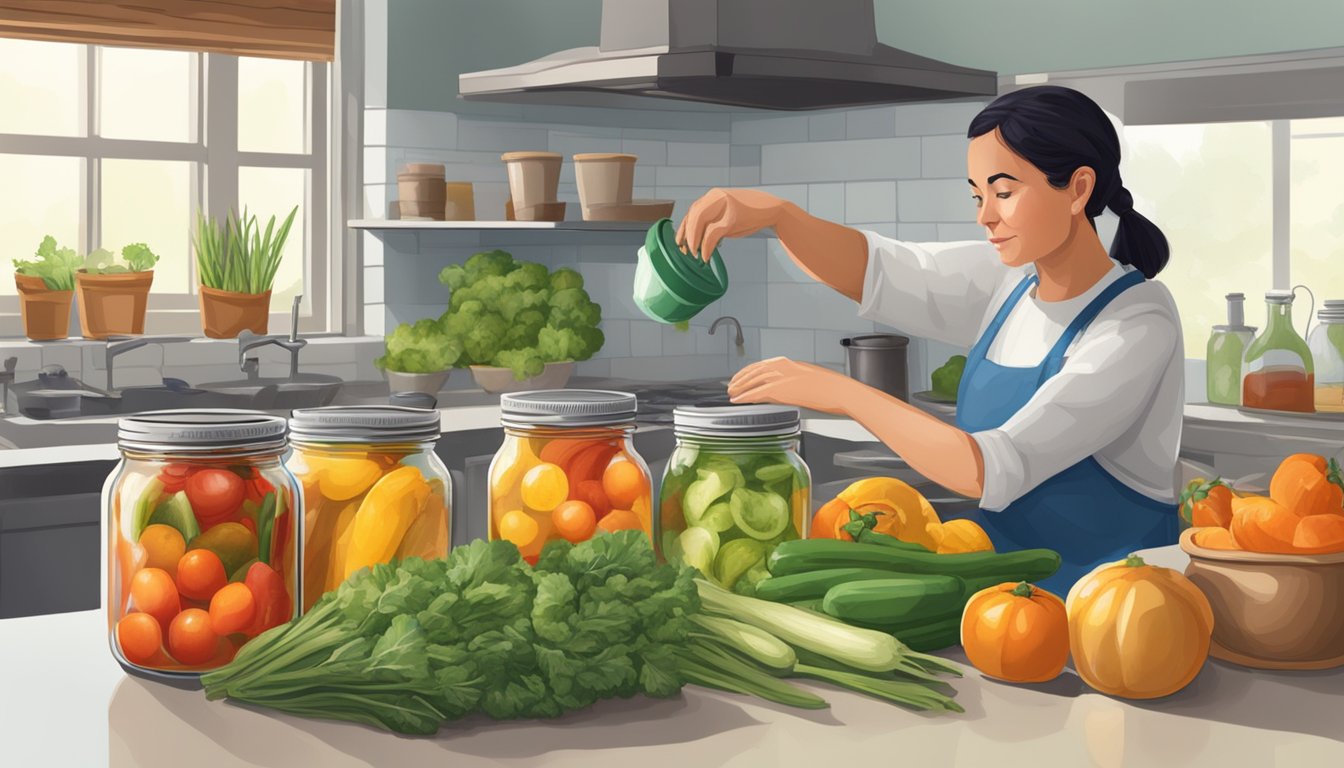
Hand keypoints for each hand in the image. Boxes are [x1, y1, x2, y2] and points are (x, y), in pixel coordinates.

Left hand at [676, 188, 789, 261]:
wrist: (772, 210)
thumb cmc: (749, 214)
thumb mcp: (727, 214)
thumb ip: (713, 220)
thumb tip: (697, 238)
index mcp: (714, 195)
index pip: (692, 210)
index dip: (684, 228)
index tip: (679, 242)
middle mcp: (716, 197)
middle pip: (693, 215)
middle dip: (687, 235)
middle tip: (686, 251)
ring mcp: (724, 206)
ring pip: (699, 222)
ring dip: (694, 241)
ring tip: (695, 254)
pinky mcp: (732, 217)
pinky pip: (712, 234)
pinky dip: (706, 247)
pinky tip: (706, 255)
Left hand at [727, 357, 857, 414]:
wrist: (841, 392)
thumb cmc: (831, 388)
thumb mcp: (809, 378)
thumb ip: (793, 380)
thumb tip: (785, 388)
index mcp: (789, 363)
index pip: (762, 364)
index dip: (748, 371)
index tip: (741, 377)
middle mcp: (783, 367)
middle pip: (754, 370)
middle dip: (741, 378)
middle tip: (731, 385)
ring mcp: (782, 377)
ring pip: (753, 380)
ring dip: (739, 387)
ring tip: (731, 393)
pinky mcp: (782, 390)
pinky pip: (758, 392)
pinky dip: (745, 395)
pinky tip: (738, 399)